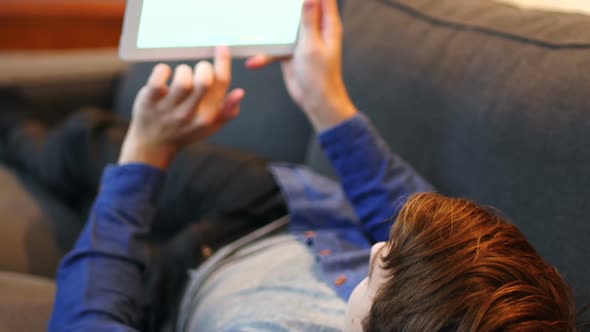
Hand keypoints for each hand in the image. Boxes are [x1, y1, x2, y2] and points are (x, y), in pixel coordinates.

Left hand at [120, 46, 243, 169]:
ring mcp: (168, 109)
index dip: (223, 62)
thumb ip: (228, 111)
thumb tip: (240, 92)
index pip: (221, 85)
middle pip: (204, 81)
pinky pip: (158, 78)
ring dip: (184, 70)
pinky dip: (163, 70)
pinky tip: (165, 74)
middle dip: (204, 67)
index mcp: (208, 117)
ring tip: (182, 75)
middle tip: (199, 69)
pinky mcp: (149, 102)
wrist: (153, 145)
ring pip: (182, 80)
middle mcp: (189, 115)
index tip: (221, 47)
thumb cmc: (186, 130)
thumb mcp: (211, 126)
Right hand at [246, 0, 356, 131]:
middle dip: (286, 5)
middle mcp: (316, 30)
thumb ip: (309, 20)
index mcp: (327, 25)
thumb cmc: (320, 76)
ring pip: (285, 26)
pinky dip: (265, 53)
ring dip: (272, 26)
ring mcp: (302, 40)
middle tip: (270, 3)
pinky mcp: (291, 52)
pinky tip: (254, 62)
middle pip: (301, 8)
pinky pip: (275, 47)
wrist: (315, 101)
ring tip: (256, 19)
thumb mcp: (312, 45)